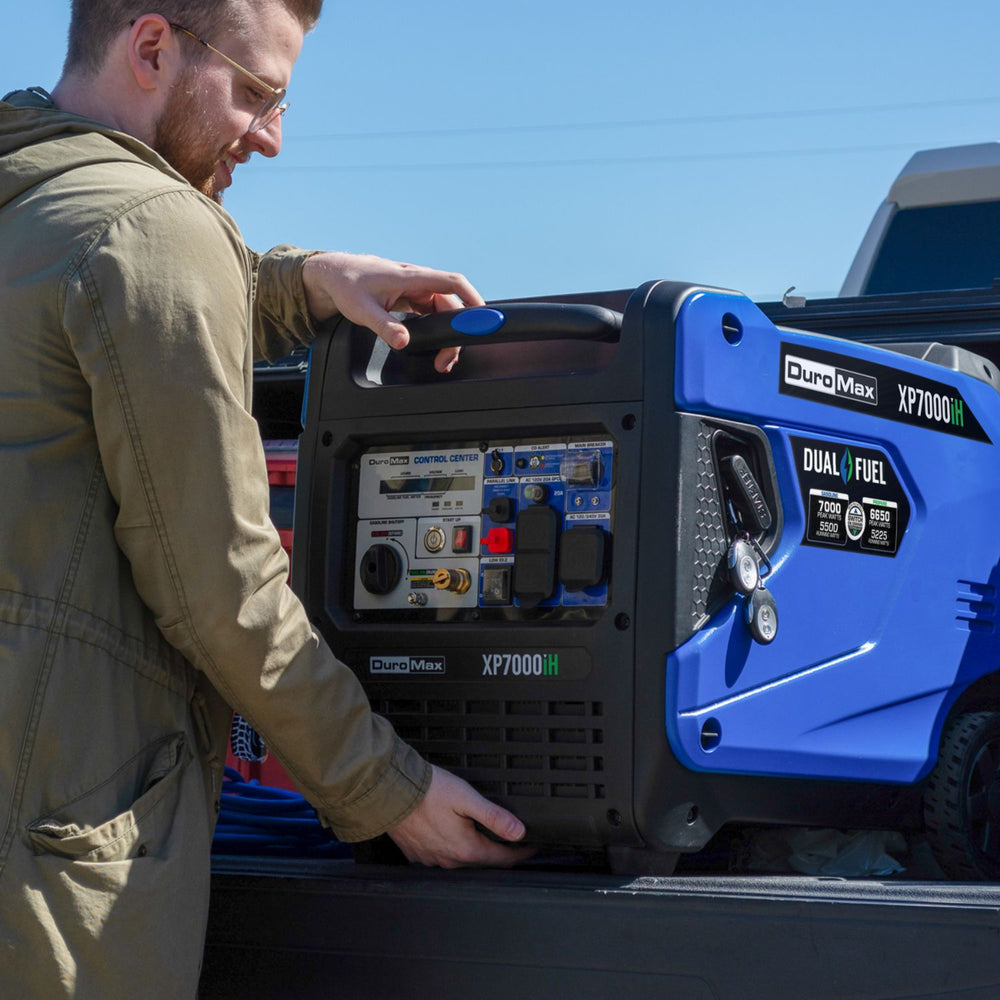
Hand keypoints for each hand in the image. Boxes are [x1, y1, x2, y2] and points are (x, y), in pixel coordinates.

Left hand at [302, 251, 483, 372]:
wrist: (331, 275)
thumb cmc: (345, 285)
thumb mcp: (362, 310)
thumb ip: (384, 327)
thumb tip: (404, 342)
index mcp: (410, 277)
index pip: (452, 282)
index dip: (472, 298)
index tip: (484, 318)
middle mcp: (416, 281)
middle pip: (449, 304)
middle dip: (455, 331)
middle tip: (448, 359)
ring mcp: (413, 289)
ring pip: (440, 310)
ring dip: (445, 332)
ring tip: (442, 358)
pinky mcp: (408, 297)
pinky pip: (429, 312)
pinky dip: (435, 328)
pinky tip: (432, 344)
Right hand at [387, 765, 534, 868]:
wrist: (391, 792)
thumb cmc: (428, 791)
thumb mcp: (466, 798)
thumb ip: (494, 816)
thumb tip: (519, 831)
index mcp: (465, 849)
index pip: (502, 859)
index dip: (520, 853)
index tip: (532, 848)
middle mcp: (449, 860)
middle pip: (483, 862)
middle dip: (499, 853)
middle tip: (513, 843)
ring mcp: (431, 859)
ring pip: (462, 861)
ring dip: (476, 852)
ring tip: (486, 839)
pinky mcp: (417, 854)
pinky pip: (441, 857)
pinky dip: (453, 850)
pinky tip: (453, 837)